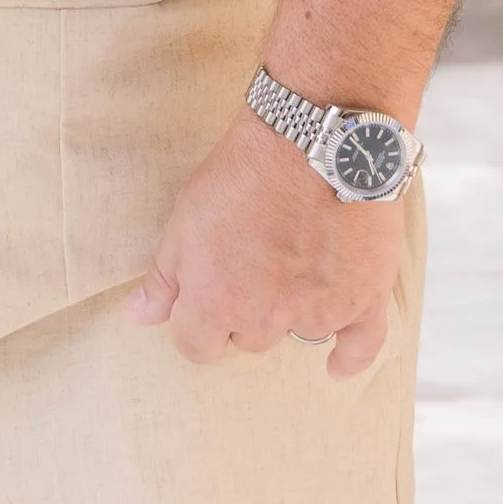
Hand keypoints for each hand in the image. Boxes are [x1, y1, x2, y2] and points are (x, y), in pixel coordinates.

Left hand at [127, 107, 404, 379]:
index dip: (196, 323)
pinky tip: (337, 365)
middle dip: (245, 310)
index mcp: (217, 301)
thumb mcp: (185, 216)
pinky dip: (350, 356)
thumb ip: (164, 277)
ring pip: (298, 334)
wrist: (312, 138)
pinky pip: (361, 345)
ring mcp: (319, 311)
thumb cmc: (243, 171)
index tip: (203, 303)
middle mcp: (267, 318)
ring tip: (293, 266)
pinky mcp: (364, 297)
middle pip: (248, 339)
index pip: (196, 346)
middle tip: (253, 265)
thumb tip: (138, 317)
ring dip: (292, 311)